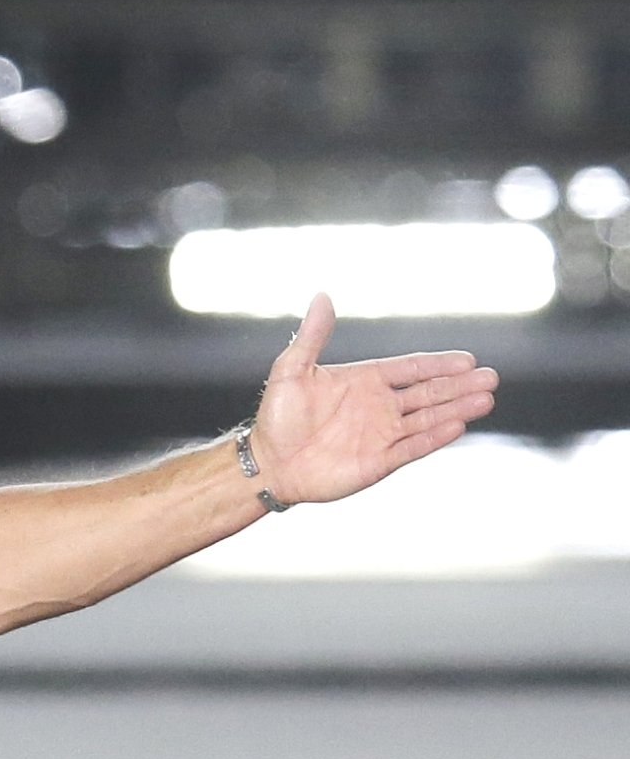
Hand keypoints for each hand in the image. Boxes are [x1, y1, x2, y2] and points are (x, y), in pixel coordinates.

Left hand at [247, 293, 498, 505]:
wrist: (268, 462)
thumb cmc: (277, 416)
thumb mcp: (292, 370)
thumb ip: (312, 336)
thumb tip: (323, 296)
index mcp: (365, 381)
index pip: (411, 369)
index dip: (438, 364)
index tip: (467, 359)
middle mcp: (379, 406)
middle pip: (428, 392)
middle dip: (459, 385)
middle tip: (491, 377)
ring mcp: (382, 434)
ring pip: (428, 419)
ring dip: (456, 409)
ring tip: (486, 399)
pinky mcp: (379, 461)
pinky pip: (413, 447)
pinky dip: (434, 437)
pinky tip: (458, 426)